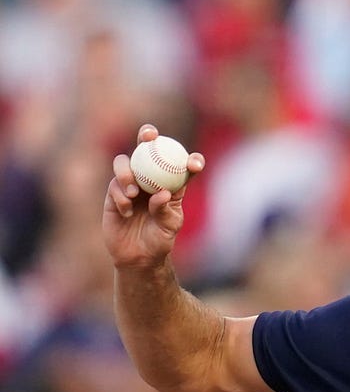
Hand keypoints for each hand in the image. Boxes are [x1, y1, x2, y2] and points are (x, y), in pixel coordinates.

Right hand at [102, 124, 204, 270]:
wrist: (137, 256)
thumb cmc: (159, 241)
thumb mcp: (168, 227)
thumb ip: (165, 210)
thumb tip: (161, 193)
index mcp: (170, 186)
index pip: (180, 166)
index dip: (189, 159)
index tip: (195, 163)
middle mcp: (149, 179)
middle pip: (146, 150)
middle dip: (146, 136)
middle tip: (149, 135)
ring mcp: (130, 184)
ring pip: (124, 162)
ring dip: (127, 172)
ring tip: (134, 192)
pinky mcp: (113, 194)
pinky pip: (114, 185)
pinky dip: (120, 196)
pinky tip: (127, 211)